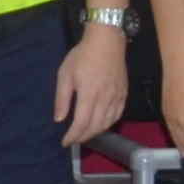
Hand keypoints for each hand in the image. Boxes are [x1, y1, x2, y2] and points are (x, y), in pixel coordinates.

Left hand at [51, 21, 126, 147]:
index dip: (73, 136)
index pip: (81, 123)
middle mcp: (105, 99)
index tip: (65, 142)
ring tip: (85, 134)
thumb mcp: (65, 74)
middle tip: (73, 140)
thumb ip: (62, 99)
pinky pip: (118, 115)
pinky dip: (108, 124)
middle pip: (95, 127)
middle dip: (83, 137)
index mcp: (89, 95)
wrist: (107, 41)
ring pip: (107, 123)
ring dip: (96, 132)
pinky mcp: (124, 94)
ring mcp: (117, 97)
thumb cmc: (82, 55)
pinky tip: (101, 124)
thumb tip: (59, 119)